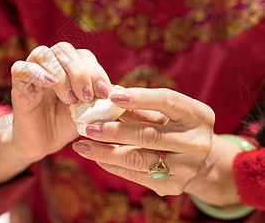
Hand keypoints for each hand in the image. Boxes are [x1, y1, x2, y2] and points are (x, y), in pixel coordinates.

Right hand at [9, 42, 112, 161]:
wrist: (43, 142)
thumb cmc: (66, 124)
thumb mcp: (90, 112)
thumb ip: (104, 101)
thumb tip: (123, 92)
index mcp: (69, 67)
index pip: (84, 56)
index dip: (96, 71)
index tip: (104, 93)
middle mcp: (51, 64)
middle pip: (64, 50)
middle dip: (80, 71)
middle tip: (86, 96)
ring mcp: (32, 72)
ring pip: (44, 54)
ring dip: (61, 74)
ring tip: (70, 99)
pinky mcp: (18, 84)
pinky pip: (21, 68)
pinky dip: (36, 72)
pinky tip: (50, 84)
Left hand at [72, 88, 218, 200]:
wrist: (200, 162)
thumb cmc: (174, 127)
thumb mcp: (164, 113)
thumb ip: (140, 107)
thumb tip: (106, 96)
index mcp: (198, 115)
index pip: (167, 101)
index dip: (139, 98)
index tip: (111, 96)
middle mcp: (196, 143)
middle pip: (149, 135)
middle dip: (114, 131)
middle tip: (88, 127)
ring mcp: (186, 168)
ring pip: (139, 159)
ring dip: (105, 152)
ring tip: (82, 145)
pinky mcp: (172, 186)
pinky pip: (135, 175)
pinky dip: (112, 164)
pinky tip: (95, 156)